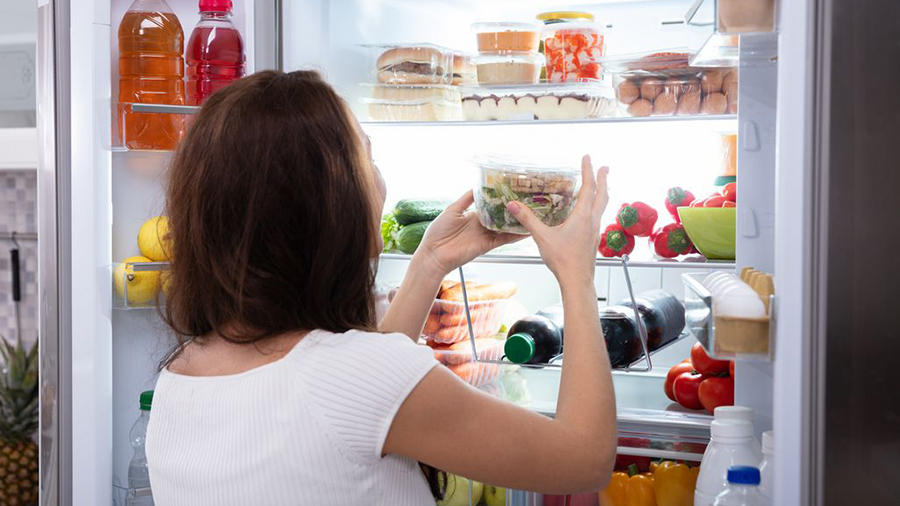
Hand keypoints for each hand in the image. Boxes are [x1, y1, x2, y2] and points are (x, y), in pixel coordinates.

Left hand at [413, 191, 524, 277]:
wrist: (434, 254)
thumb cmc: (438, 232)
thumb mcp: (452, 209)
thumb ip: (466, 199)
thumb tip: (477, 185)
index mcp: (473, 216)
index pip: (491, 206)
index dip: (501, 199)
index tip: (513, 191)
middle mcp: (481, 225)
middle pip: (501, 216)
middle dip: (513, 210)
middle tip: (528, 201)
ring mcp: (485, 235)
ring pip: (506, 227)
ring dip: (517, 222)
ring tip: (532, 214)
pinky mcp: (487, 245)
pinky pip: (504, 239)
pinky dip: (515, 235)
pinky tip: (526, 230)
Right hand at [507, 156, 608, 283]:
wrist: (577, 280)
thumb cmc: (563, 260)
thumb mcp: (542, 237)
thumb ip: (528, 219)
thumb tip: (513, 205)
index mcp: (582, 216)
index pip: (588, 187)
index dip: (588, 171)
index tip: (588, 158)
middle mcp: (592, 221)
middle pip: (602, 195)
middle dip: (604, 179)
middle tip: (605, 167)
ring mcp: (595, 231)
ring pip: (602, 207)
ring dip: (602, 193)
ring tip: (600, 187)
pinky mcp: (593, 240)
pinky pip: (597, 218)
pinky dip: (596, 208)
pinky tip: (589, 213)